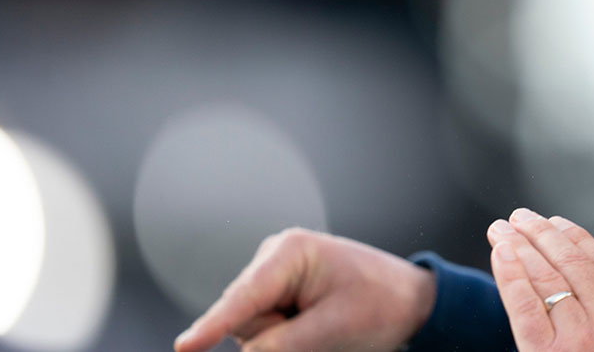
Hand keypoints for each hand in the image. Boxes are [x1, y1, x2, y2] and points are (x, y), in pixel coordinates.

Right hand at [173, 228, 435, 351]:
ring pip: (252, 331)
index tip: (184, 348)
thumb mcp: (335, 329)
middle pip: (244, 320)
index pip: (243, 298)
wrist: (409, 301)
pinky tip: (315, 330)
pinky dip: (287, 339)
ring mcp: (271, 278)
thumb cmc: (381, 306)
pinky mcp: (275, 298)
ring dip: (285, 340)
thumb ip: (283, 345)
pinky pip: (265, 332)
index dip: (211, 327)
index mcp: (290, 252)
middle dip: (277, 337)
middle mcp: (272, 260)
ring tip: (327, 326)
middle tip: (326, 329)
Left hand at [486, 208, 593, 351]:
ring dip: (519, 246)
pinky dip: (509, 274)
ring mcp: (577, 339)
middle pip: (571, 263)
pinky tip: (500, 254)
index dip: (578, 239)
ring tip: (502, 229)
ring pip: (544, 277)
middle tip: (522, 218)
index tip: (559, 225)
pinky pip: (523, 304)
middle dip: (542, 234)